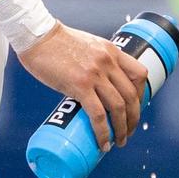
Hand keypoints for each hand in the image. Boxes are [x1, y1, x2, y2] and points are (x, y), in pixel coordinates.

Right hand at [17, 22, 148, 150]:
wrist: (37, 35)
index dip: (141, 94)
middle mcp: (107, 61)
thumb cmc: (56, 41)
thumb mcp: (87, 45)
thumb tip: (97, 84)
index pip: (139, 74)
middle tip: (128, 131)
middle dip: (133, 118)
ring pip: (119, 107)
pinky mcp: (80, 85)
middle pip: (131, 95)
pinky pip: (98, 114)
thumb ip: (96, 60)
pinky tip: (103, 142)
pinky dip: (103, 132)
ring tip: (119, 141)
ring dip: (122, 129)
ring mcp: (95, 74)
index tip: (135, 107)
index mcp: (111, 51)